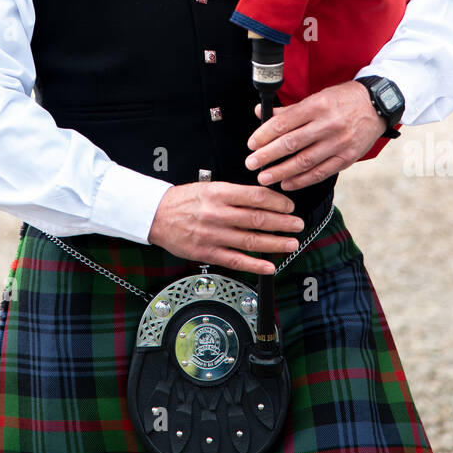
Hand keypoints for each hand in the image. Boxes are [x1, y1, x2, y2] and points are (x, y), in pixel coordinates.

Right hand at [148, 182, 305, 274]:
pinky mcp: (207, 252)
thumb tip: (262, 200)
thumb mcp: (209, 187)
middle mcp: (218, 213)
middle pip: (258, 219)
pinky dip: (255, 265)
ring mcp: (213, 235)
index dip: (277, 202)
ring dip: (275, 244)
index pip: (256, 196)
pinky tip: (269, 266)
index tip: (289, 206)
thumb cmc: (183, 200)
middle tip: (297, 224)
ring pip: (251, 241)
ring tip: (291, 244)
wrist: (155, 215)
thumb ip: (234, 194)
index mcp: (219, 193)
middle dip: (283, 223)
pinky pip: (236, 260)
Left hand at [244, 80, 385, 191]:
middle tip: (251, 164)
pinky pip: (321, 172)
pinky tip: (287, 184)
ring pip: (305, 161)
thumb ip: (289, 110)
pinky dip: (302, 180)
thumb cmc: (343, 100)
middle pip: (291, 143)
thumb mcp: (316, 97)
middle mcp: (328, 124)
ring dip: (281, 172)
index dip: (264, 135)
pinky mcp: (348, 157)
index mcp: (317, 106)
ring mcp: (339, 143)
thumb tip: (260, 113)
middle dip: (267, 155)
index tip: (252, 144)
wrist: (377, 105)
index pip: (284, 122)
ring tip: (264, 178)